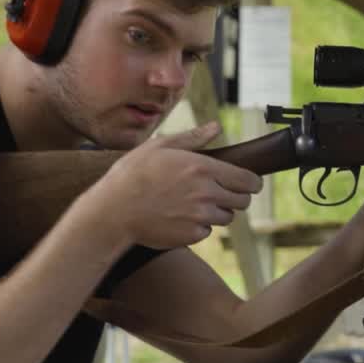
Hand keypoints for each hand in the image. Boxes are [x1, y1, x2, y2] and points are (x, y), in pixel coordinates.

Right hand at [88, 121, 262, 249]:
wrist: (111, 212)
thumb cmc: (132, 174)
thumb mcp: (160, 147)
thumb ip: (193, 138)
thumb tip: (216, 127)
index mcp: (202, 168)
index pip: (248, 180)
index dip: (252, 182)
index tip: (249, 183)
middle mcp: (206, 194)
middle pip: (242, 201)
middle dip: (234, 196)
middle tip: (218, 192)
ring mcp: (200, 217)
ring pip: (226, 217)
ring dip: (216, 212)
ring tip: (192, 203)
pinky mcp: (191, 235)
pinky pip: (206, 231)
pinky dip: (198, 226)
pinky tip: (178, 216)